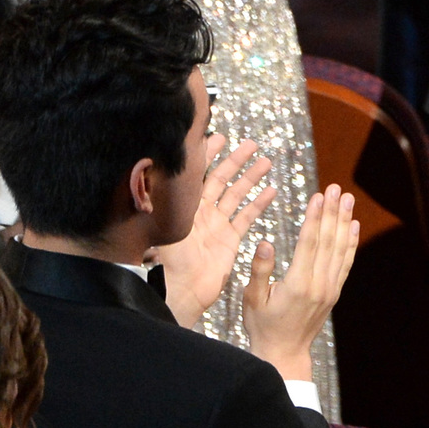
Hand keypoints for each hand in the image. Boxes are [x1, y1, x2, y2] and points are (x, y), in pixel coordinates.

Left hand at [147, 135, 275, 327]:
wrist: (179, 291)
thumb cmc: (166, 259)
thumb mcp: (164, 223)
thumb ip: (166, 197)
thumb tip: (157, 168)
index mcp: (183, 205)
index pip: (197, 173)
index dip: (207, 154)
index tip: (218, 136)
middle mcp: (200, 212)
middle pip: (220, 179)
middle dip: (235, 160)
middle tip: (250, 144)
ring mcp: (216, 225)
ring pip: (236, 194)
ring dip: (250, 177)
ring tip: (265, 162)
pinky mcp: (229, 240)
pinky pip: (246, 217)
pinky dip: (258, 203)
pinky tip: (271, 190)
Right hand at [242, 185, 358, 382]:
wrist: (284, 353)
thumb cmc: (263, 326)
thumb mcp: (252, 299)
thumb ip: (259, 270)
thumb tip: (264, 242)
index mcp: (297, 284)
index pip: (309, 242)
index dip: (315, 217)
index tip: (319, 195)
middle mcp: (318, 284)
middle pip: (328, 241)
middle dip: (332, 211)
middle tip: (335, 188)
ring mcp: (329, 288)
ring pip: (340, 249)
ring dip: (344, 221)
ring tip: (347, 198)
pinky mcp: (334, 291)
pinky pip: (345, 263)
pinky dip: (351, 243)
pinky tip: (352, 225)